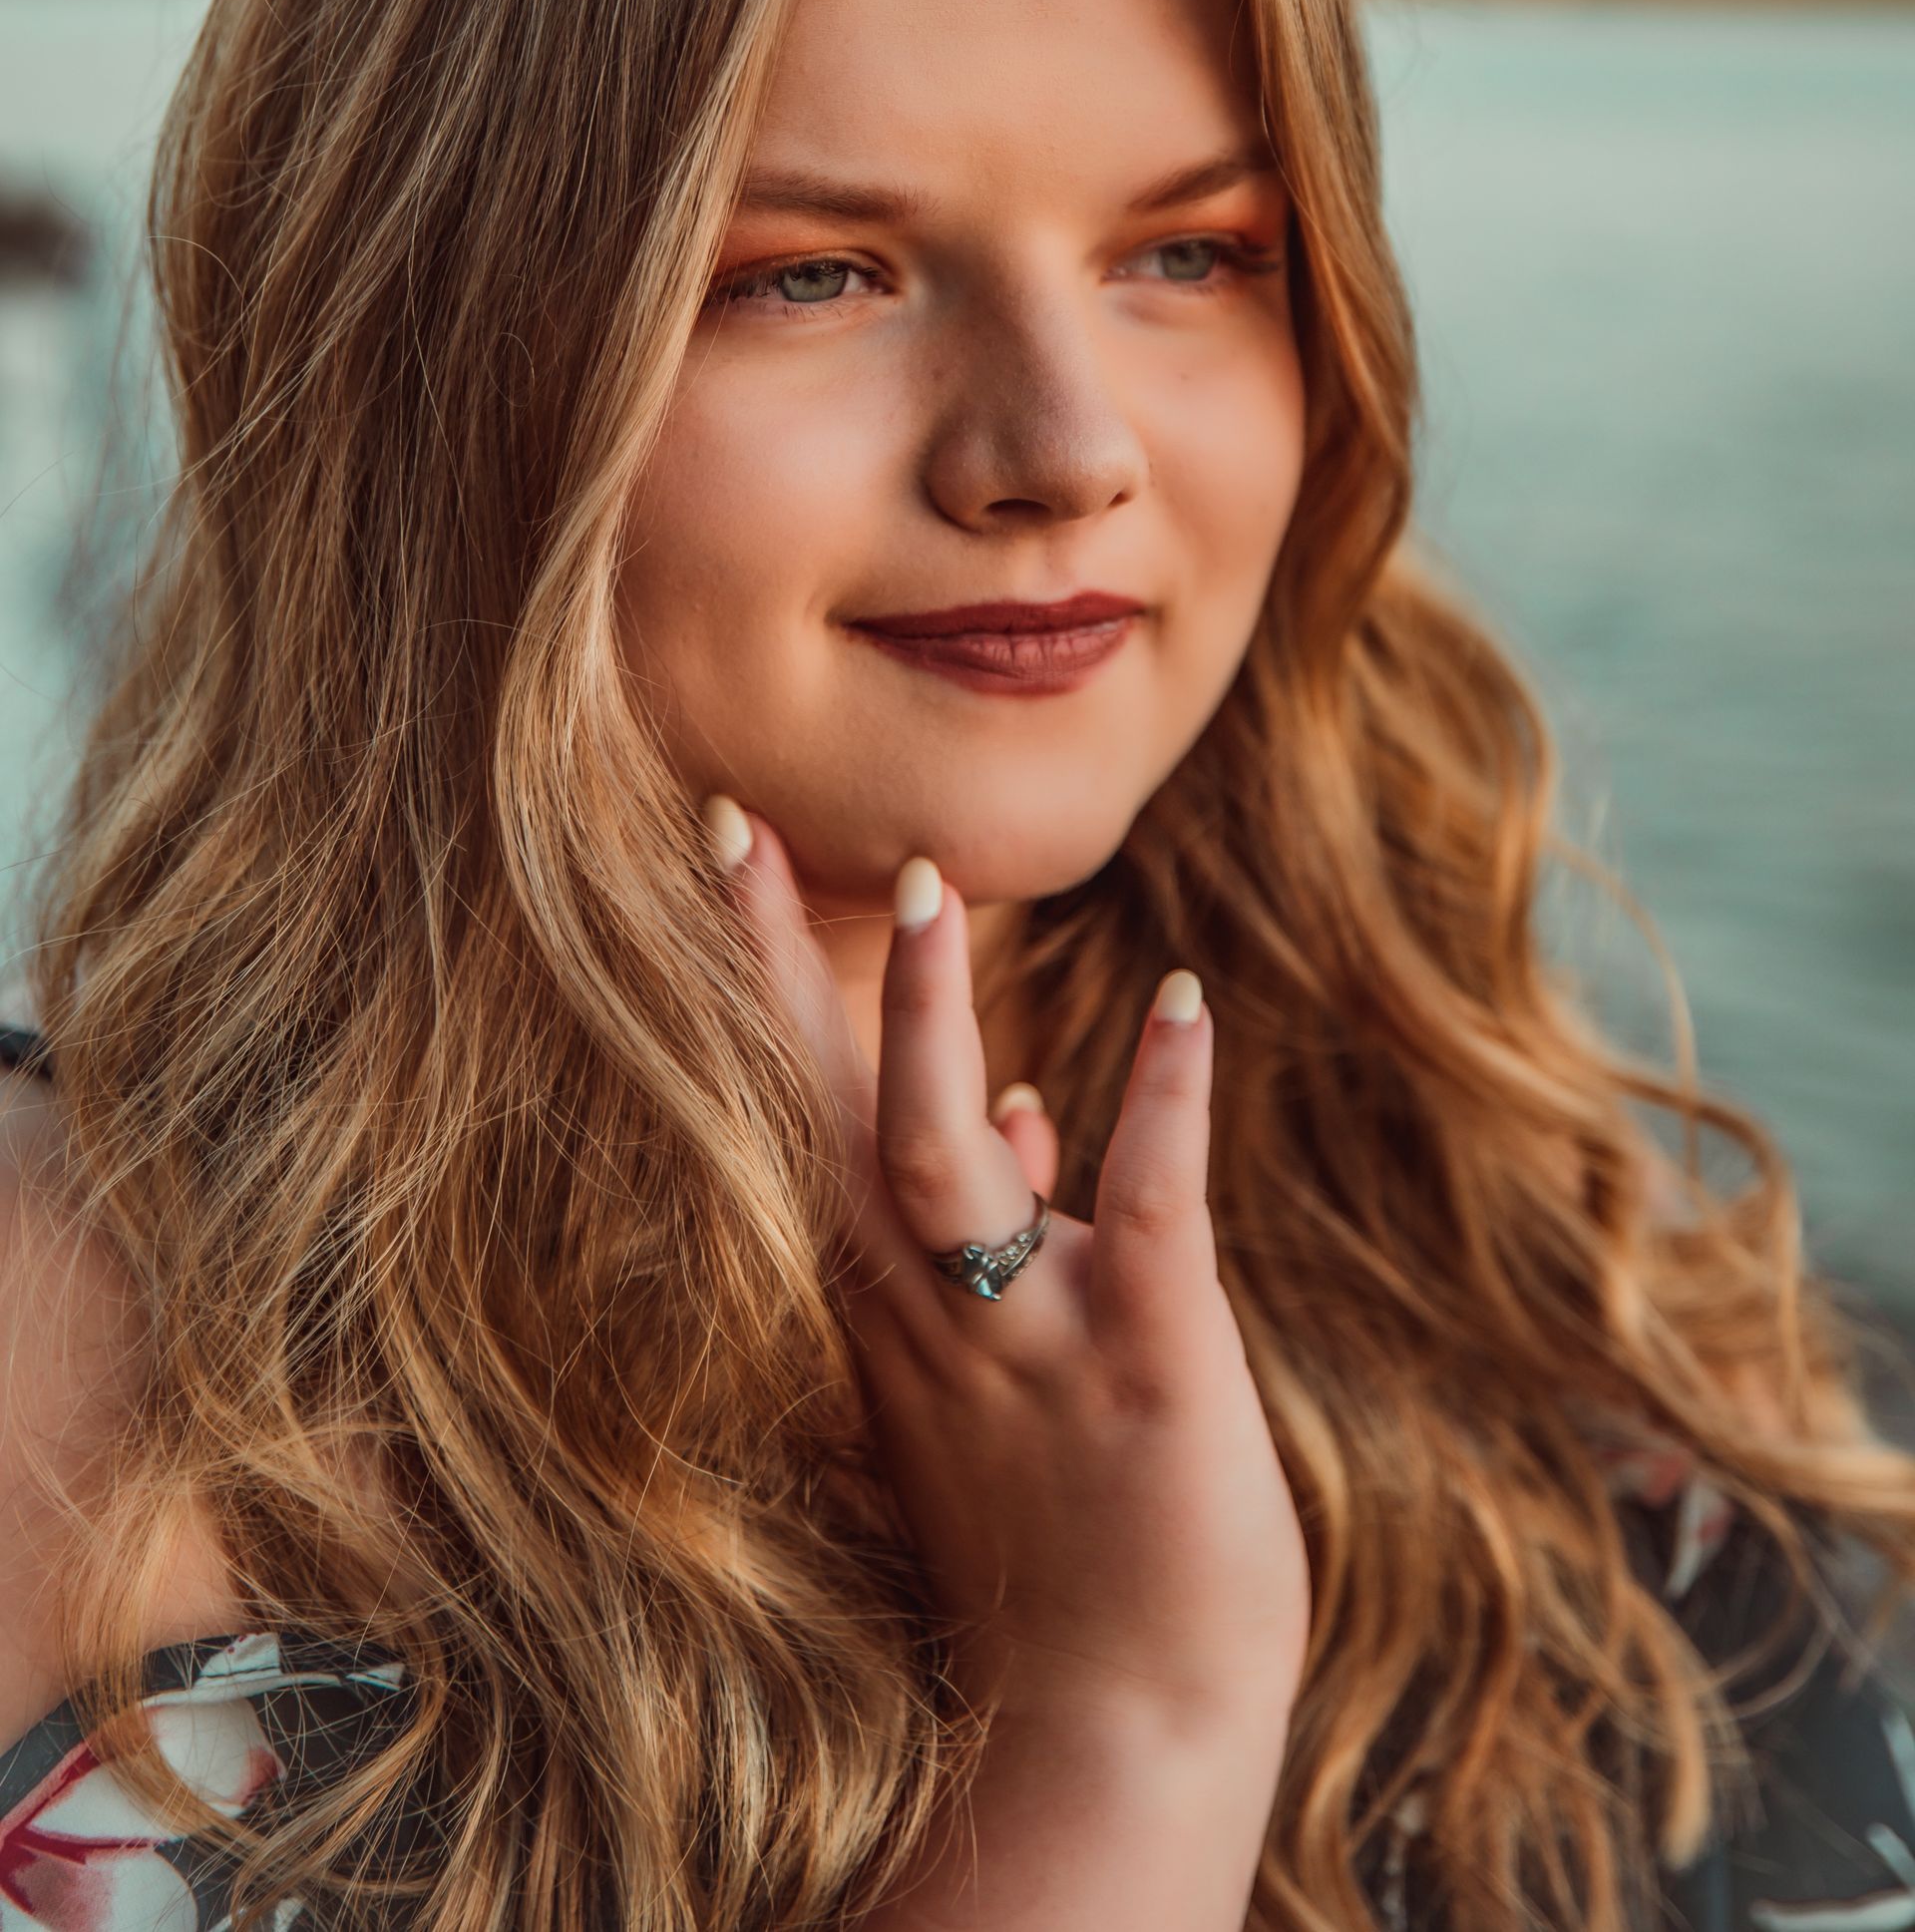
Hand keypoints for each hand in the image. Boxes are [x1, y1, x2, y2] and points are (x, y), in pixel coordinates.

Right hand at [708, 799, 1308, 1931]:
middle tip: (730, 822)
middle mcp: (925, 1308)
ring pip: (940, 1153)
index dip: (760, 976)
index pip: (798, 1108)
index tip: (726, 842)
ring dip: (924, 1019)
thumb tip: (1011, 1093)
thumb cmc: (1061, 1535)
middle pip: (820, 1109)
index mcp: (885, 1300)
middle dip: (770, 968)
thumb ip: (995, 1221)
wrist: (1118, 1724)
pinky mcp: (1145, 1362)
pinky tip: (1186, 1006)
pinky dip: (1162, 1103)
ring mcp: (1026, 1336)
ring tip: (927, 886)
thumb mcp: (994, 1368)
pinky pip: (1149, 1209)